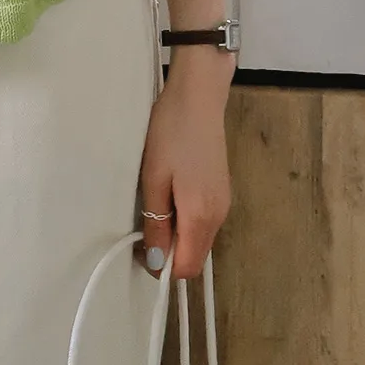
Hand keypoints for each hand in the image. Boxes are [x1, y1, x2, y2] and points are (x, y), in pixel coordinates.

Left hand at [137, 52, 232, 279]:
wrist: (198, 97)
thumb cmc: (170, 134)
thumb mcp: (154, 178)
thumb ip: (156, 223)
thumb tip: (155, 261)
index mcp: (201, 216)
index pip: (187, 267)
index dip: (162, 266)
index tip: (140, 247)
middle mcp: (219, 216)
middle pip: (195, 256)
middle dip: (170, 251)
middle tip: (144, 222)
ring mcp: (224, 202)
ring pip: (200, 239)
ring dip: (178, 233)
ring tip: (157, 200)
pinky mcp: (222, 190)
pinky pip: (204, 221)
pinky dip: (187, 219)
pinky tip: (172, 192)